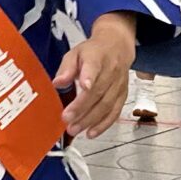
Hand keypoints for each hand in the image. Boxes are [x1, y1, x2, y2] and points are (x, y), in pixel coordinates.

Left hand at [54, 13, 138, 138]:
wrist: (117, 46)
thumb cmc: (94, 52)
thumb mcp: (75, 53)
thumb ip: (66, 68)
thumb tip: (58, 82)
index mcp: (97, 57)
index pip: (94, 67)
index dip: (89, 77)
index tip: (84, 86)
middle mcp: (111, 71)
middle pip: (98, 92)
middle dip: (82, 108)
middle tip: (67, 119)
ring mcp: (118, 84)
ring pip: (106, 105)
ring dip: (90, 120)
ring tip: (74, 129)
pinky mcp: (122, 95)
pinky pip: (114, 112)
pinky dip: (103, 124)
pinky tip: (91, 132)